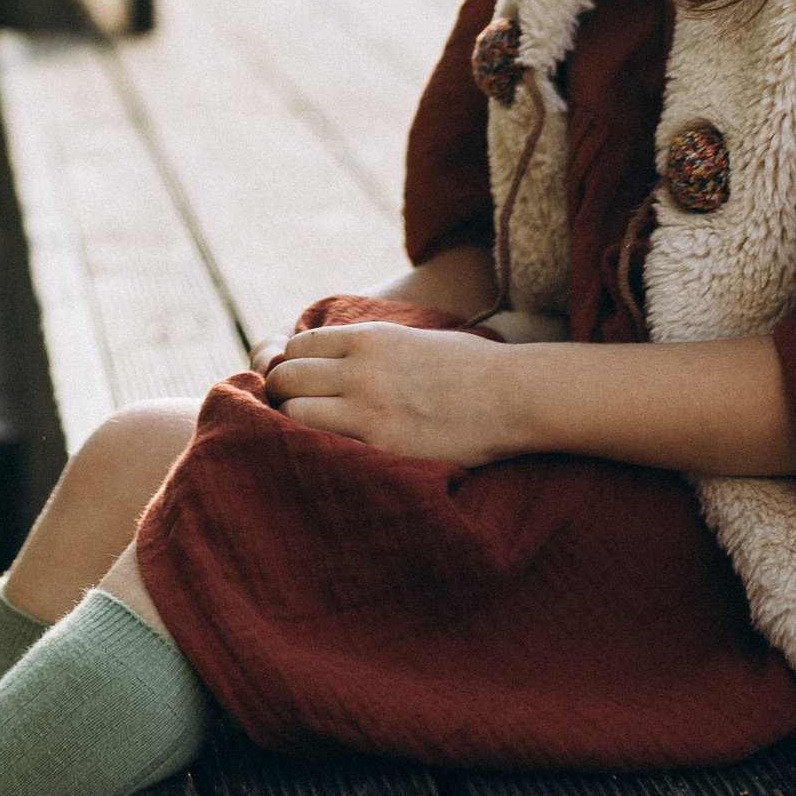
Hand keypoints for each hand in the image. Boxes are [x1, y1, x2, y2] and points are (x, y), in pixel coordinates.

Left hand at [260, 319, 527, 465]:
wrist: (513, 396)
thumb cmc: (471, 367)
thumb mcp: (413, 339)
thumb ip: (371, 348)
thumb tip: (334, 361)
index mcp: (370, 337)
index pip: (298, 345)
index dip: (294, 364)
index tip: (304, 383)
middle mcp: (361, 369)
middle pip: (285, 376)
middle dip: (282, 394)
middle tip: (295, 412)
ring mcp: (369, 409)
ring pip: (292, 412)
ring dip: (292, 426)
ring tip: (310, 438)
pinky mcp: (381, 446)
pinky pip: (322, 446)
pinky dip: (316, 452)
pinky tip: (331, 457)